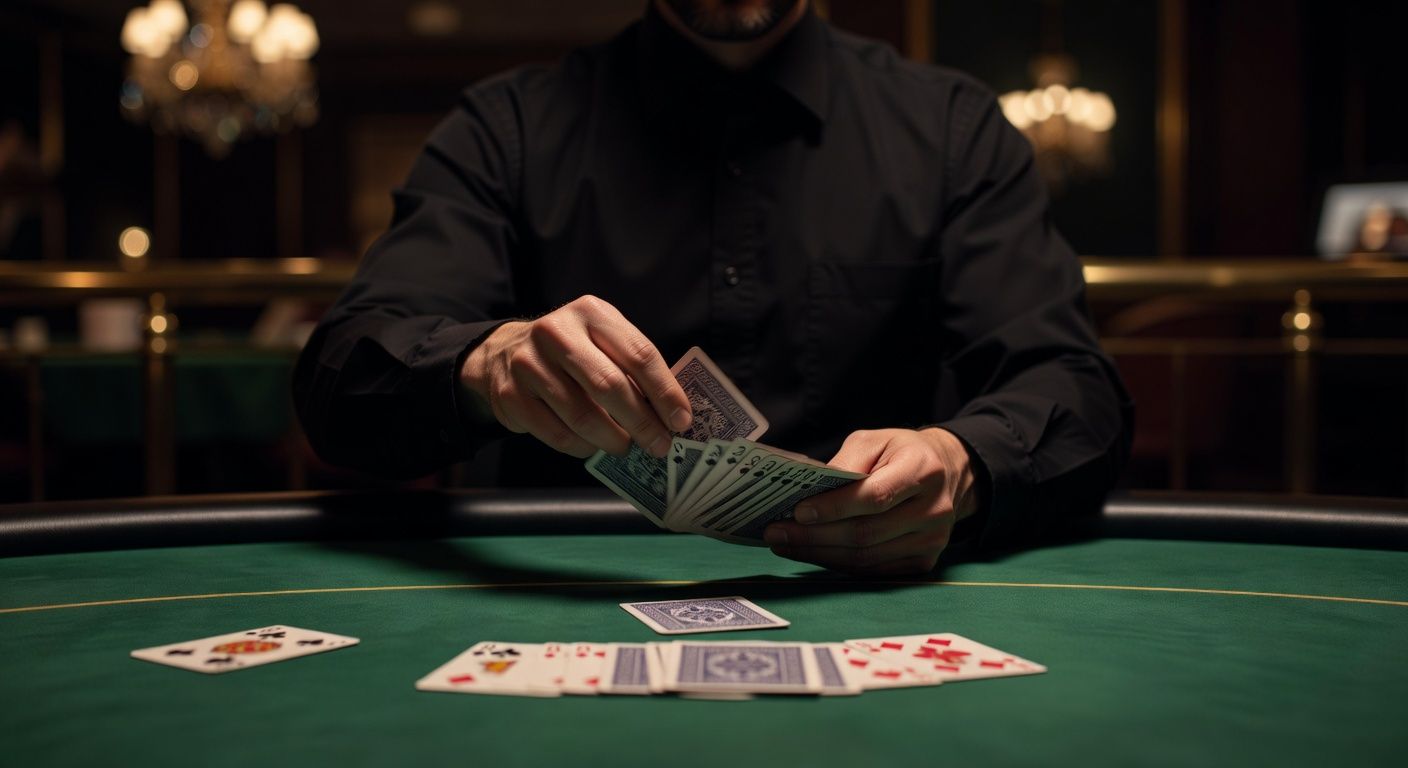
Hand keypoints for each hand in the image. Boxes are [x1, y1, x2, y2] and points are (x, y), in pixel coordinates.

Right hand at [460, 295, 691, 458]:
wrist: (504, 352)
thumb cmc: (571, 352)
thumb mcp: (601, 342)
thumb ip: (632, 368)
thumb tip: (671, 415)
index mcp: (591, 313)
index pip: (639, 354)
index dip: (665, 392)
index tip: (682, 422)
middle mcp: (557, 332)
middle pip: (610, 385)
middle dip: (642, 422)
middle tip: (659, 445)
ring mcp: (529, 363)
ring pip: (582, 415)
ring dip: (612, 439)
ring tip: (625, 447)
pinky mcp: (510, 395)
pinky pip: (557, 433)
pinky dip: (581, 447)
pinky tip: (592, 446)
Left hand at [763, 427, 979, 574]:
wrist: (944, 473)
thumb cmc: (899, 453)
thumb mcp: (873, 441)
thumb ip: (845, 463)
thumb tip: (811, 494)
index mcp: (923, 471)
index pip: (874, 496)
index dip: (834, 507)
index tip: (798, 512)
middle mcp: (934, 510)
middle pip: (866, 533)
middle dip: (814, 536)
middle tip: (776, 532)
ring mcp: (932, 541)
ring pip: (866, 557)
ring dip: (819, 554)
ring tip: (785, 544)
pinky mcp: (924, 562)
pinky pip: (872, 570)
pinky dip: (837, 563)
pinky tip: (811, 552)